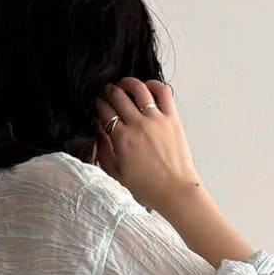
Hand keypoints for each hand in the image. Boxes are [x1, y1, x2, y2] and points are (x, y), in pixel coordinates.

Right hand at [94, 78, 199, 210]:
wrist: (175, 191)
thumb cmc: (147, 188)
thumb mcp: (118, 176)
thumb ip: (104, 154)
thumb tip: (100, 134)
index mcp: (122, 139)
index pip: (105, 112)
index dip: (98, 105)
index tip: (97, 104)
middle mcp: (138, 125)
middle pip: (118, 97)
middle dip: (108, 91)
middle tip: (106, 92)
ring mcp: (156, 119)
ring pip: (138, 89)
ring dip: (127, 83)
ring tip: (123, 84)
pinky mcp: (172, 118)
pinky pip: (162, 92)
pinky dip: (153, 84)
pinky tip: (147, 86)